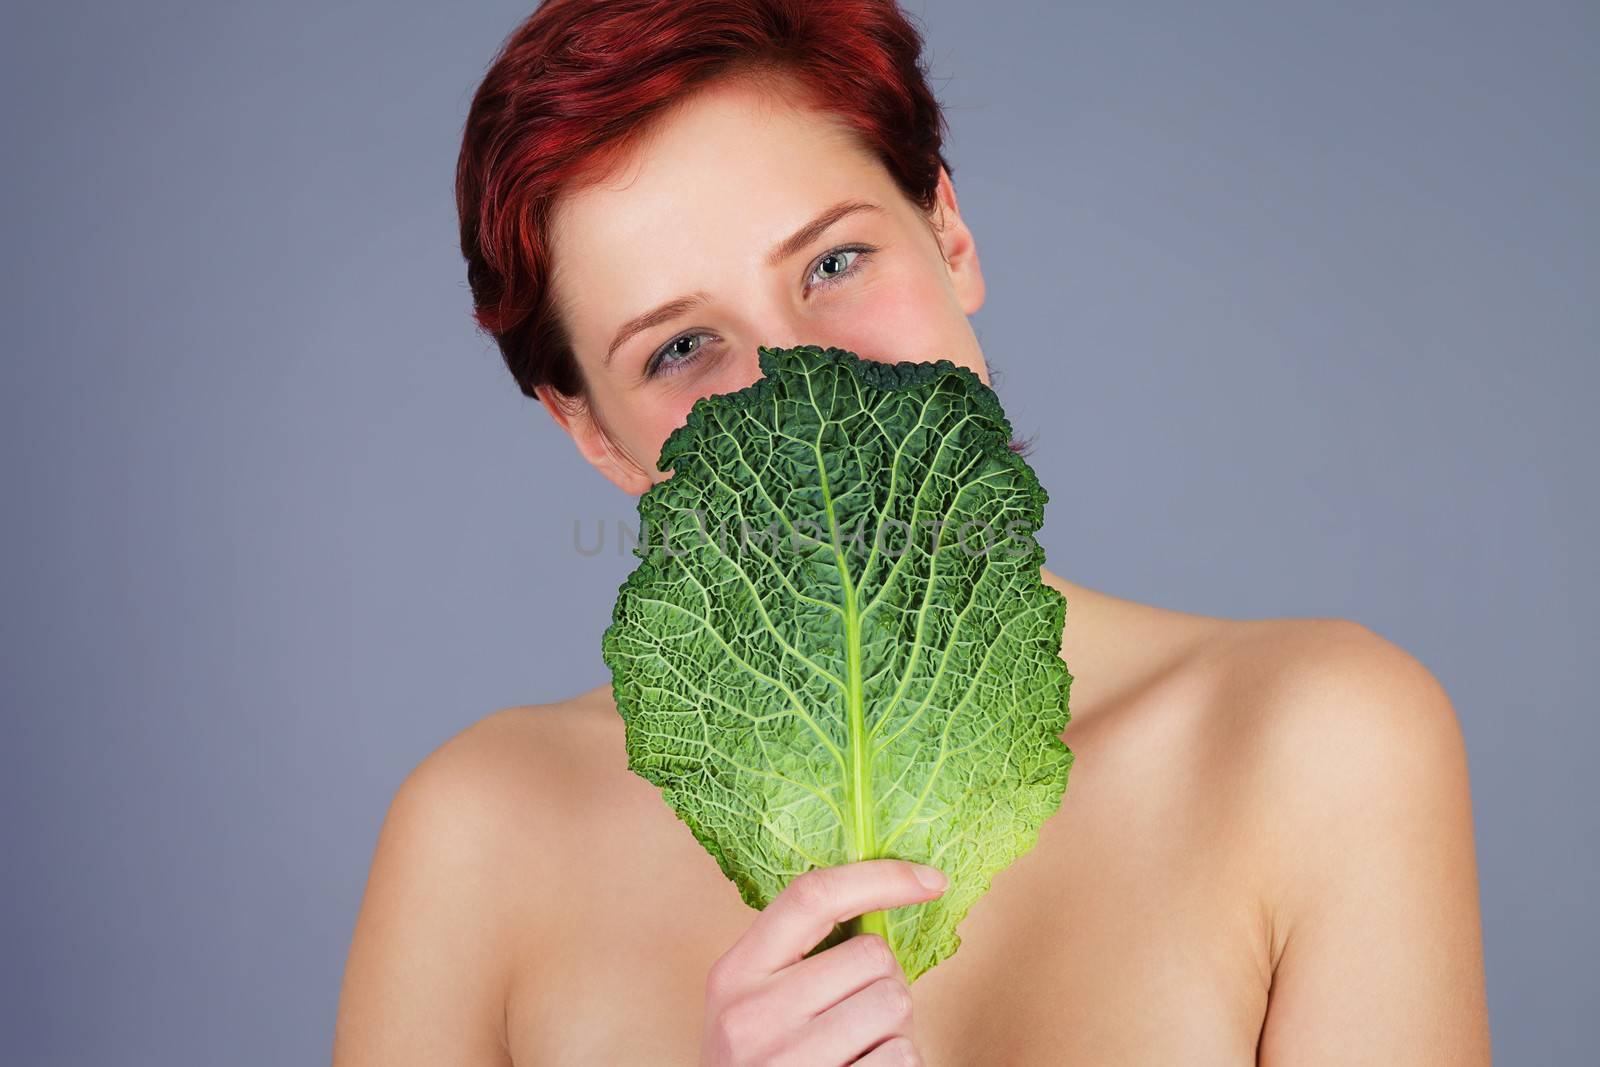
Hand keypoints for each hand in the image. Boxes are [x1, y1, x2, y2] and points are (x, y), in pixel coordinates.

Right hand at [698, 858, 947, 1065]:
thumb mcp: (756, 1007)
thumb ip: (799, 959)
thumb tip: (888, 899)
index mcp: (734, 974)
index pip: (812, 897)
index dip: (880, 877)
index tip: (931, 879)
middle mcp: (751, 1016)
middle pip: (873, 957)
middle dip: (883, 985)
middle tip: (856, 1021)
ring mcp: (785, 1062)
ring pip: (896, 1006)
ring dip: (895, 1032)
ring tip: (858, 1056)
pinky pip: (902, 1060)